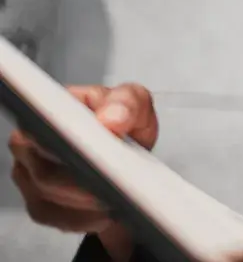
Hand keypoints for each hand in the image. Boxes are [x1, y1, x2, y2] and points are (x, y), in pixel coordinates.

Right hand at [8, 83, 157, 255]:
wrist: (127, 147)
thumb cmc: (122, 119)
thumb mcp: (134, 101)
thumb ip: (125, 103)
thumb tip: (110, 120)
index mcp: (47, 113)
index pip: (45, 133)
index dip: (68, 147)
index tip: (95, 158)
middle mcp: (30, 145)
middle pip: (45, 172)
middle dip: (80, 184)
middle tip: (113, 188)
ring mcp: (30, 175)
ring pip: (47, 198)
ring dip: (82, 206)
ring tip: (113, 202)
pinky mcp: (40, 201)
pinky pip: (53, 217)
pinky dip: (81, 219)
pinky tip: (105, 216)